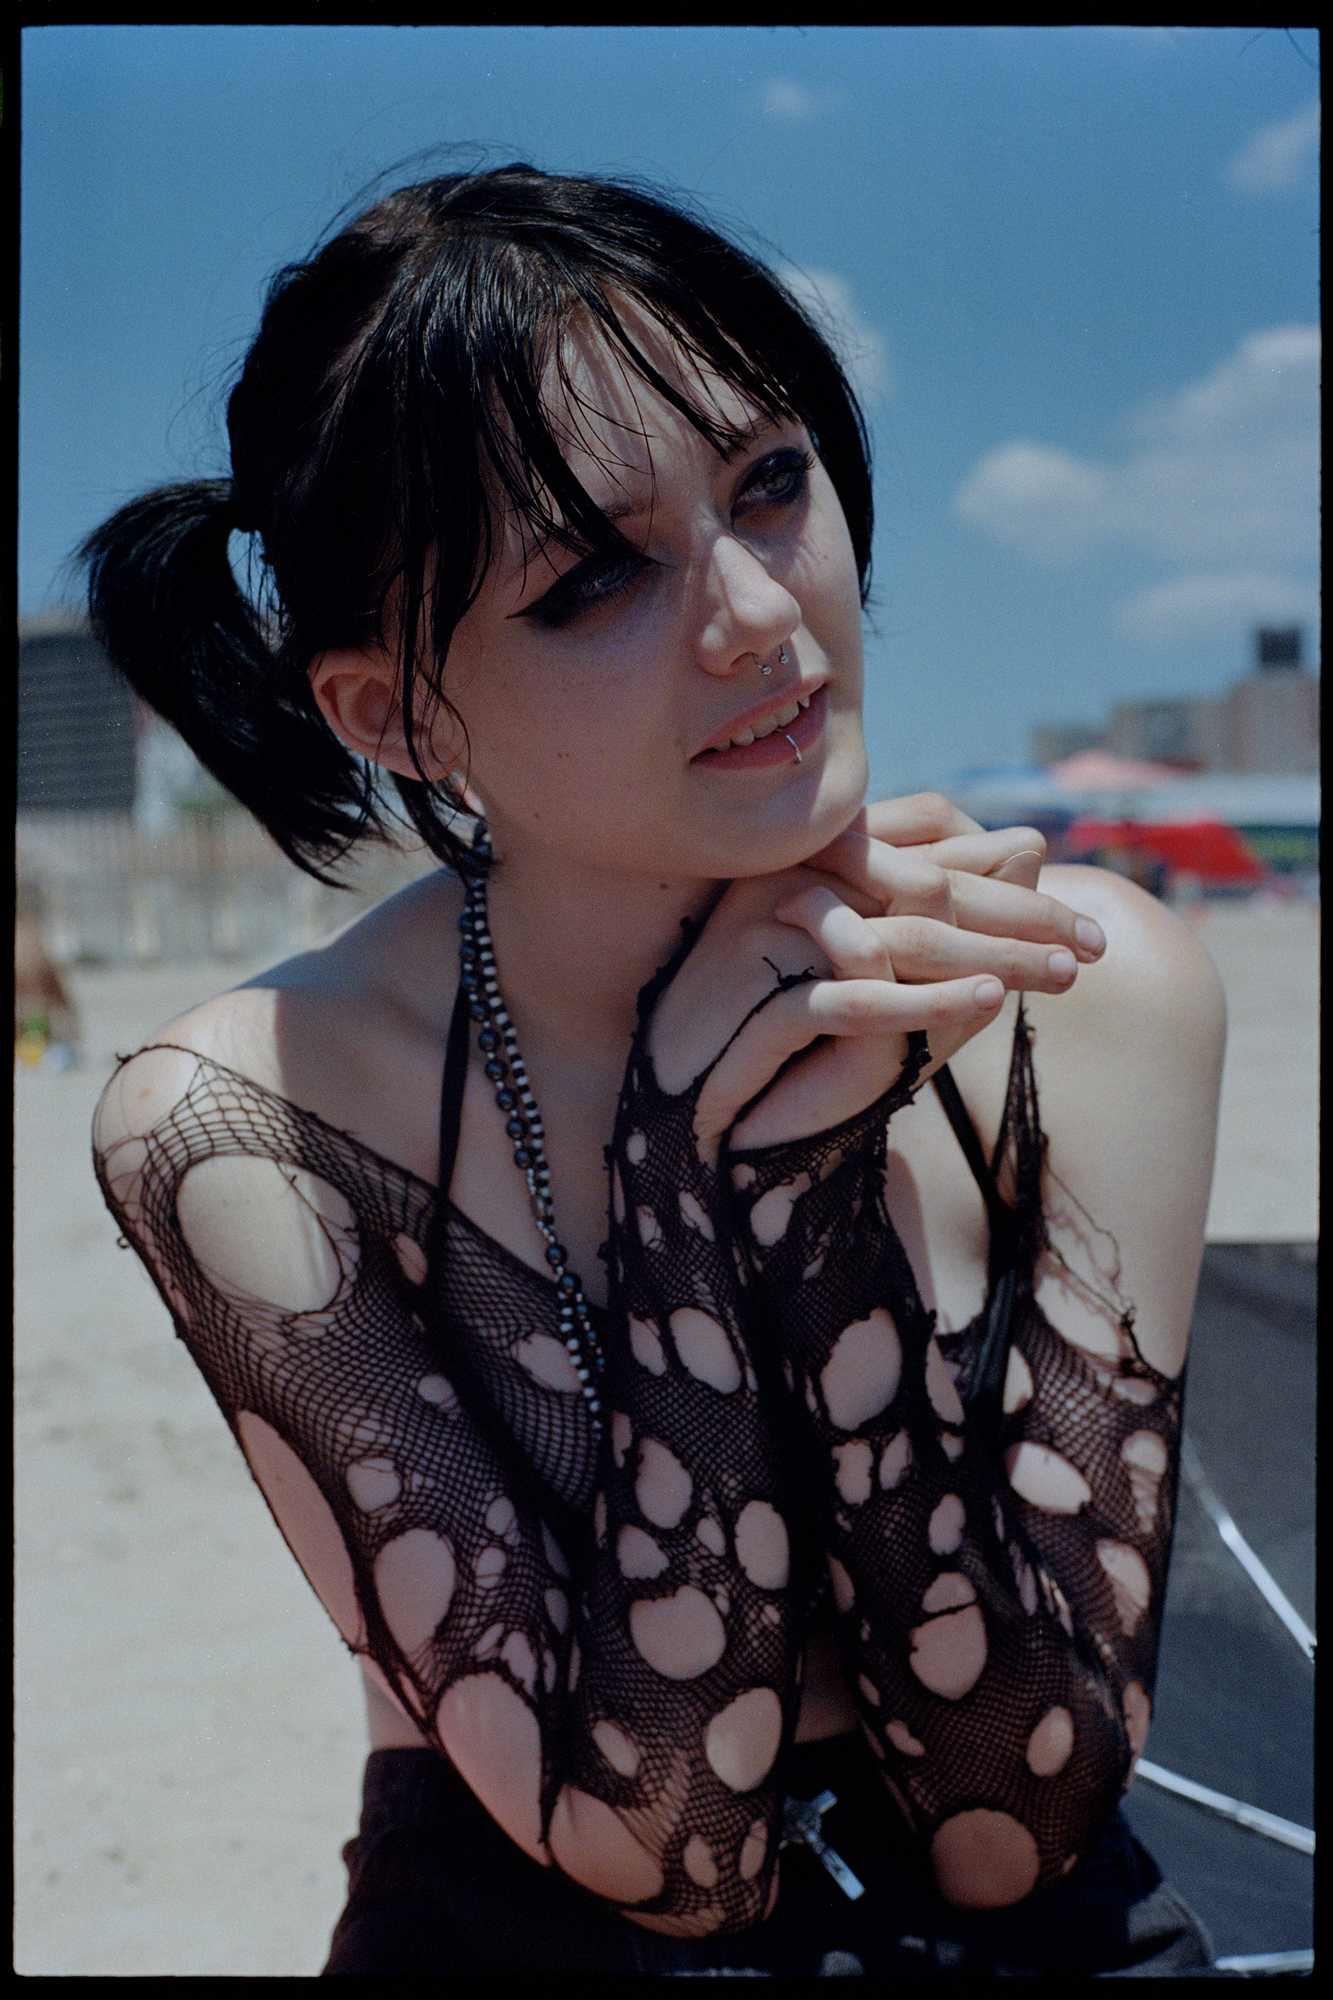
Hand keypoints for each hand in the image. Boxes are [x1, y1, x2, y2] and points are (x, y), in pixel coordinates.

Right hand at [650, 795, 1104, 1157]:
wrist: (686, 1104)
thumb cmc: (787, 1037)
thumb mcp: (882, 973)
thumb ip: (946, 913)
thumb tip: (1031, 838)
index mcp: (815, 858)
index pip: (928, 839)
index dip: (1008, 872)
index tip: (1079, 918)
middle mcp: (792, 879)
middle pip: (930, 884)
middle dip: (1023, 917)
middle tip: (1095, 946)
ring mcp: (771, 932)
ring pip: (904, 935)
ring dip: (995, 956)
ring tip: (1065, 977)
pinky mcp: (758, 993)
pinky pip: (852, 995)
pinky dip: (923, 1000)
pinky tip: (985, 999)